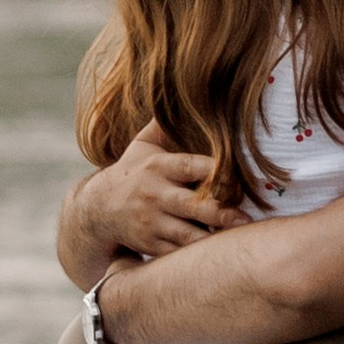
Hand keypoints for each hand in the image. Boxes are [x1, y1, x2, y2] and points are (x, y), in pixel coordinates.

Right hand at [56, 124, 231, 286]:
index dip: (217, 172)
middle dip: (222, 213)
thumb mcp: (142, 146)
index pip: (191, 166)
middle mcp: (155, 194)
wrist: (97, 210)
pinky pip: (180, 252)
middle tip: (246, 219)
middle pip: (194, 206)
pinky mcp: (151, 244)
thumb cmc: (132, 173)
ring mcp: (152, 222)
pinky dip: (198, 253)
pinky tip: (217, 250)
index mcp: (158, 167)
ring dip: (214, 238)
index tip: (237, 179)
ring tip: (238, 238)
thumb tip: (183, 90)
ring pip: (189, 235)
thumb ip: (164, 126)